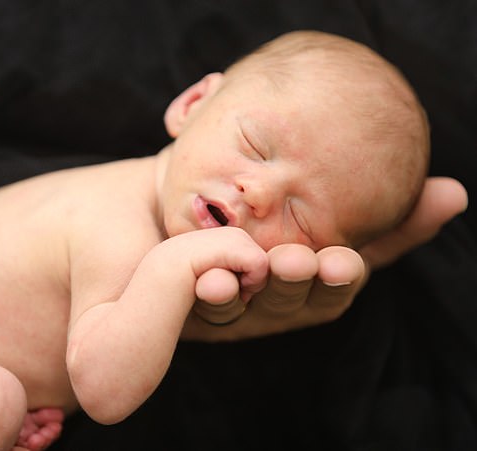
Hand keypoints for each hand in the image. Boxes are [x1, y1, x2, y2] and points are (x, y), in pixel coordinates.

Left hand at [183, 177, 467, 339]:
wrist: (173, 216)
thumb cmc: (254, 208)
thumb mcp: (315, 204)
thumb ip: (382, 212)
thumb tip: (454, 193)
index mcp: (310, 282)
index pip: (335, 285)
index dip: (342, 278)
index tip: (342, 262)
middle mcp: (276, 301)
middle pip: (294, 301)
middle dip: (300, 284)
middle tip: (299, 262)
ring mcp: (234, 311)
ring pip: (248, 309)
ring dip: (254, 292)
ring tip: (254, 269)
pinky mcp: (194, 312)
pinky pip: (201, 309)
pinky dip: (210, 296)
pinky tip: (209, 278)